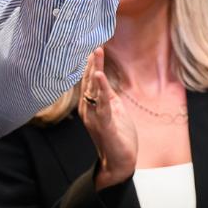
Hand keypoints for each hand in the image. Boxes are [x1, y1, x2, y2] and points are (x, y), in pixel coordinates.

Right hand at [78, 49, 138, 188]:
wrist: (118, 163)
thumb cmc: (117, 138)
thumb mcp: (114, 112)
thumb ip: (108, 97)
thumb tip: (105, 82)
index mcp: (91, 106)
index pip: (89, 81)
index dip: (91, 65)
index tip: (93, 48)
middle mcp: (88, 110)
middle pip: (88, 82)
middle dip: (91, 63)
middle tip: (94, 45)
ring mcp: (94, 117)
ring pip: (93, 89)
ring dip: (94, 70)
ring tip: (95, 54)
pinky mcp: (104, 124)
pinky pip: (102, 103)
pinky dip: (101, 89)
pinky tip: (99, 76)